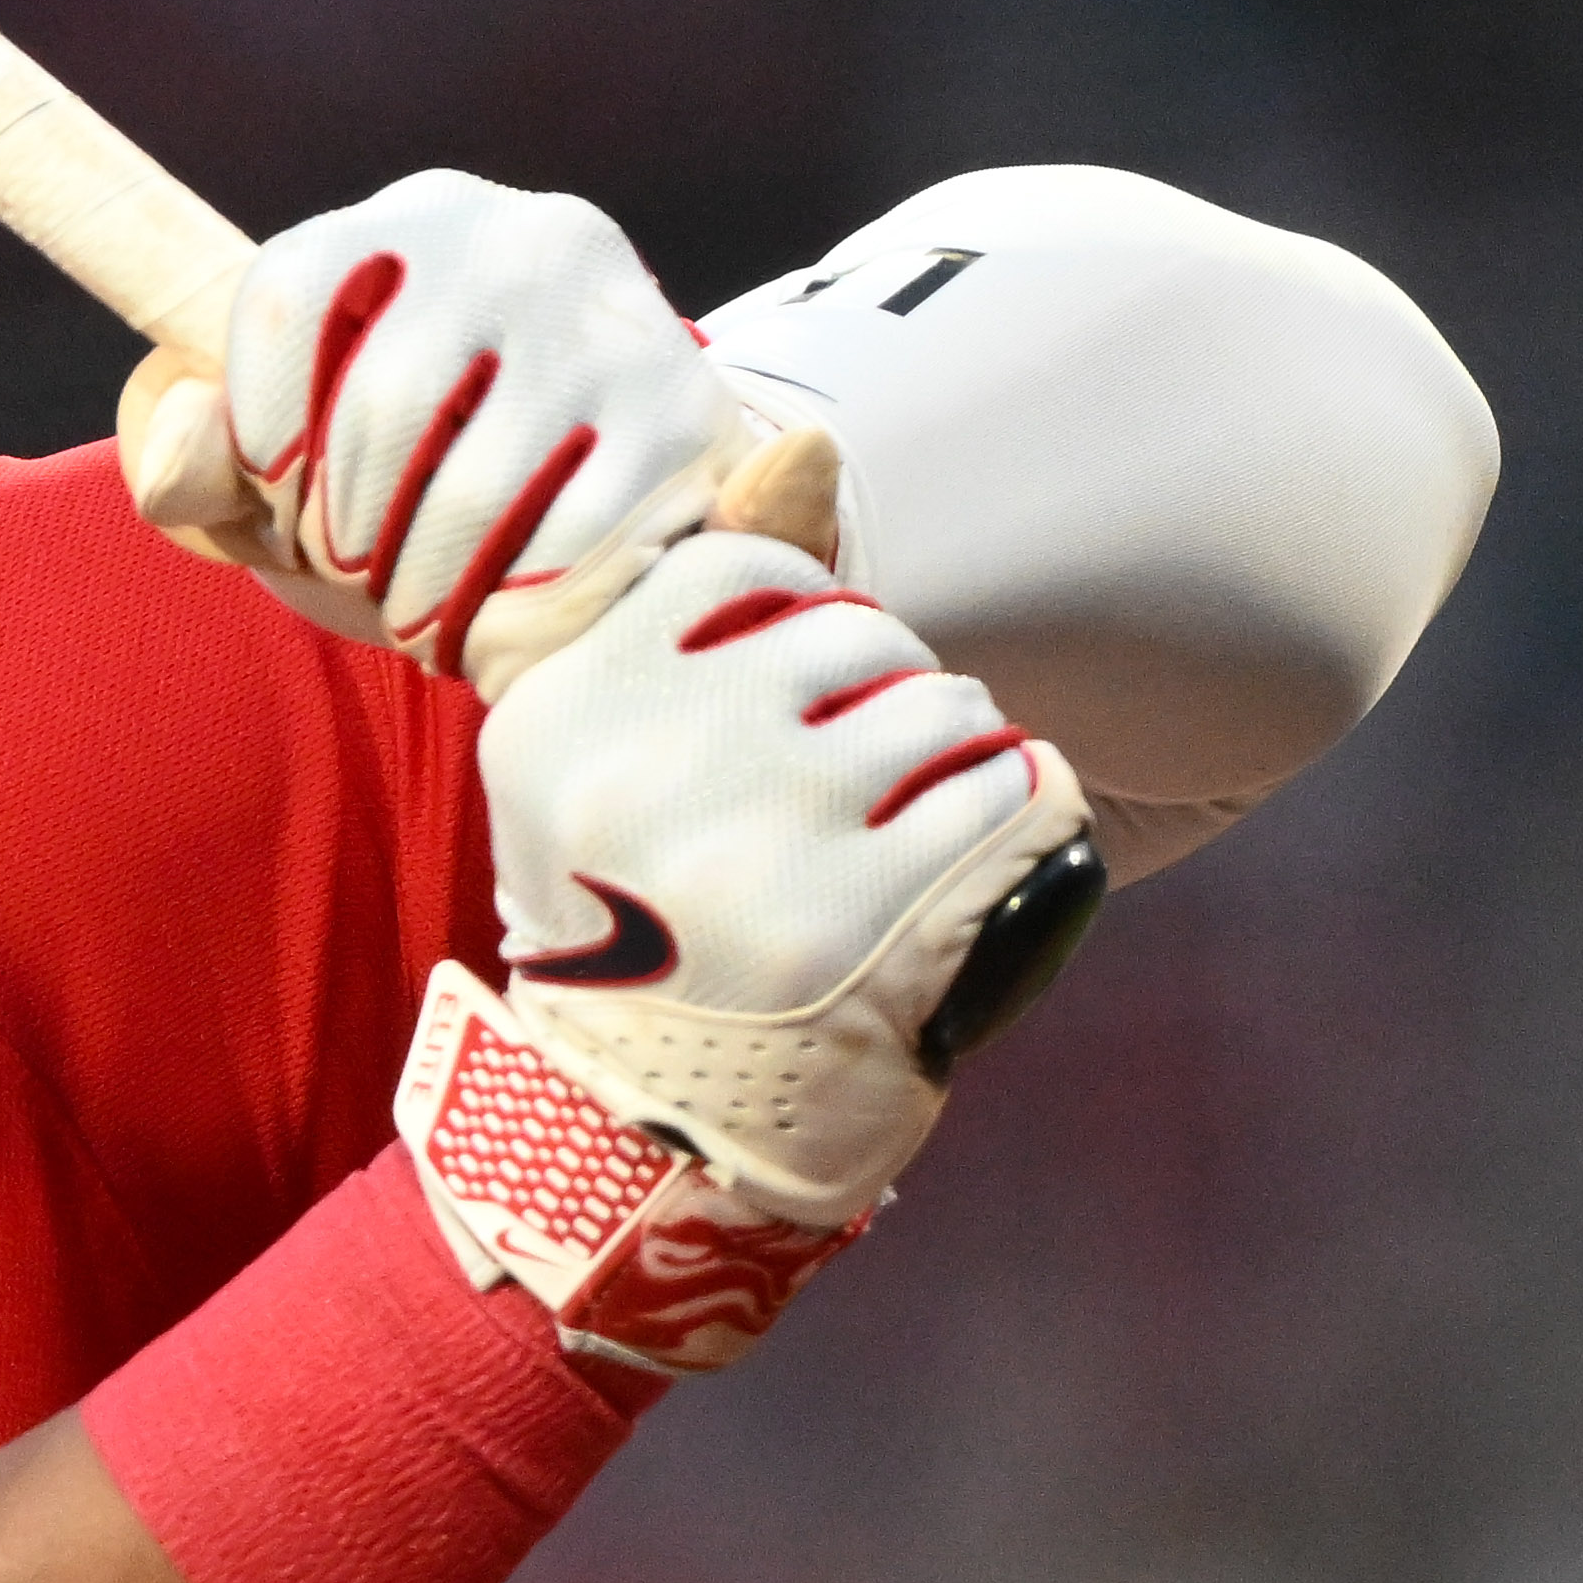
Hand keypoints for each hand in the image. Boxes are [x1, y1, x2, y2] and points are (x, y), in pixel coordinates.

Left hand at [123, 169, 750, 693]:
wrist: (607, 491)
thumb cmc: (410, 475)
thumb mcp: (284, 459)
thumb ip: (198, 459)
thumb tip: (172, 456)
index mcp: (403, 223)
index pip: (287, 297)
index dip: (258, 430)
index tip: (279, 501)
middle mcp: (518, 240)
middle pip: (381, 404)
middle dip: (344, 532)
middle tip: (358, 578)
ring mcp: (614, 319)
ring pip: (475, 487)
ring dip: (423, 586)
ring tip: (420, 607)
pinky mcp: (685, 413)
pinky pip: (570, 541)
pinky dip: (512, 608)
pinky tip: (499, 615)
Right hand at [402, 527, 1097, 1372]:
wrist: (636, 1145)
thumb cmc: (636, 933)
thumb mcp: (611, 764)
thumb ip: (699, 609)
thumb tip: (806, 437)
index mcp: (559, 717)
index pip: (740, 579)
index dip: (796, 632)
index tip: (779, 720)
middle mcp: (645, 770)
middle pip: (855, 636)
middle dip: (887, 699)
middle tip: (856, 797)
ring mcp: (757, 848)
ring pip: (946, 709)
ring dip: (959, 762)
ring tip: (909, 837)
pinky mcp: (867, 926)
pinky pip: (1014, 798)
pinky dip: (1023, 822)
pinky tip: (975, 867)